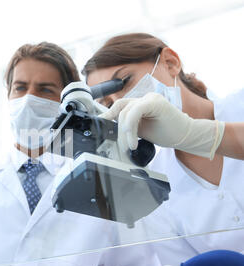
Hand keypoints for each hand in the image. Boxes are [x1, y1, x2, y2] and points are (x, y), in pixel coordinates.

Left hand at [99, 92, 224, 159]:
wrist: (186, 135)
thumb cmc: (166, 133)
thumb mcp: (140, 130)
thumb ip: (128, 126)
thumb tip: (111, 129)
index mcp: (140, 103)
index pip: (119, 106)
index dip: (108, 115)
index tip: (101, 125)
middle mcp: (144, 97)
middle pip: (121, 110)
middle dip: (118, 130)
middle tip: (122, 145)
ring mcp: (150, 98)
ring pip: (126, 112)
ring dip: (126, 132)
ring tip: (131, 145)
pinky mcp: (156, 102)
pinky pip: (135, 111)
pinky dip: (131, 126)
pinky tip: (133, 139)